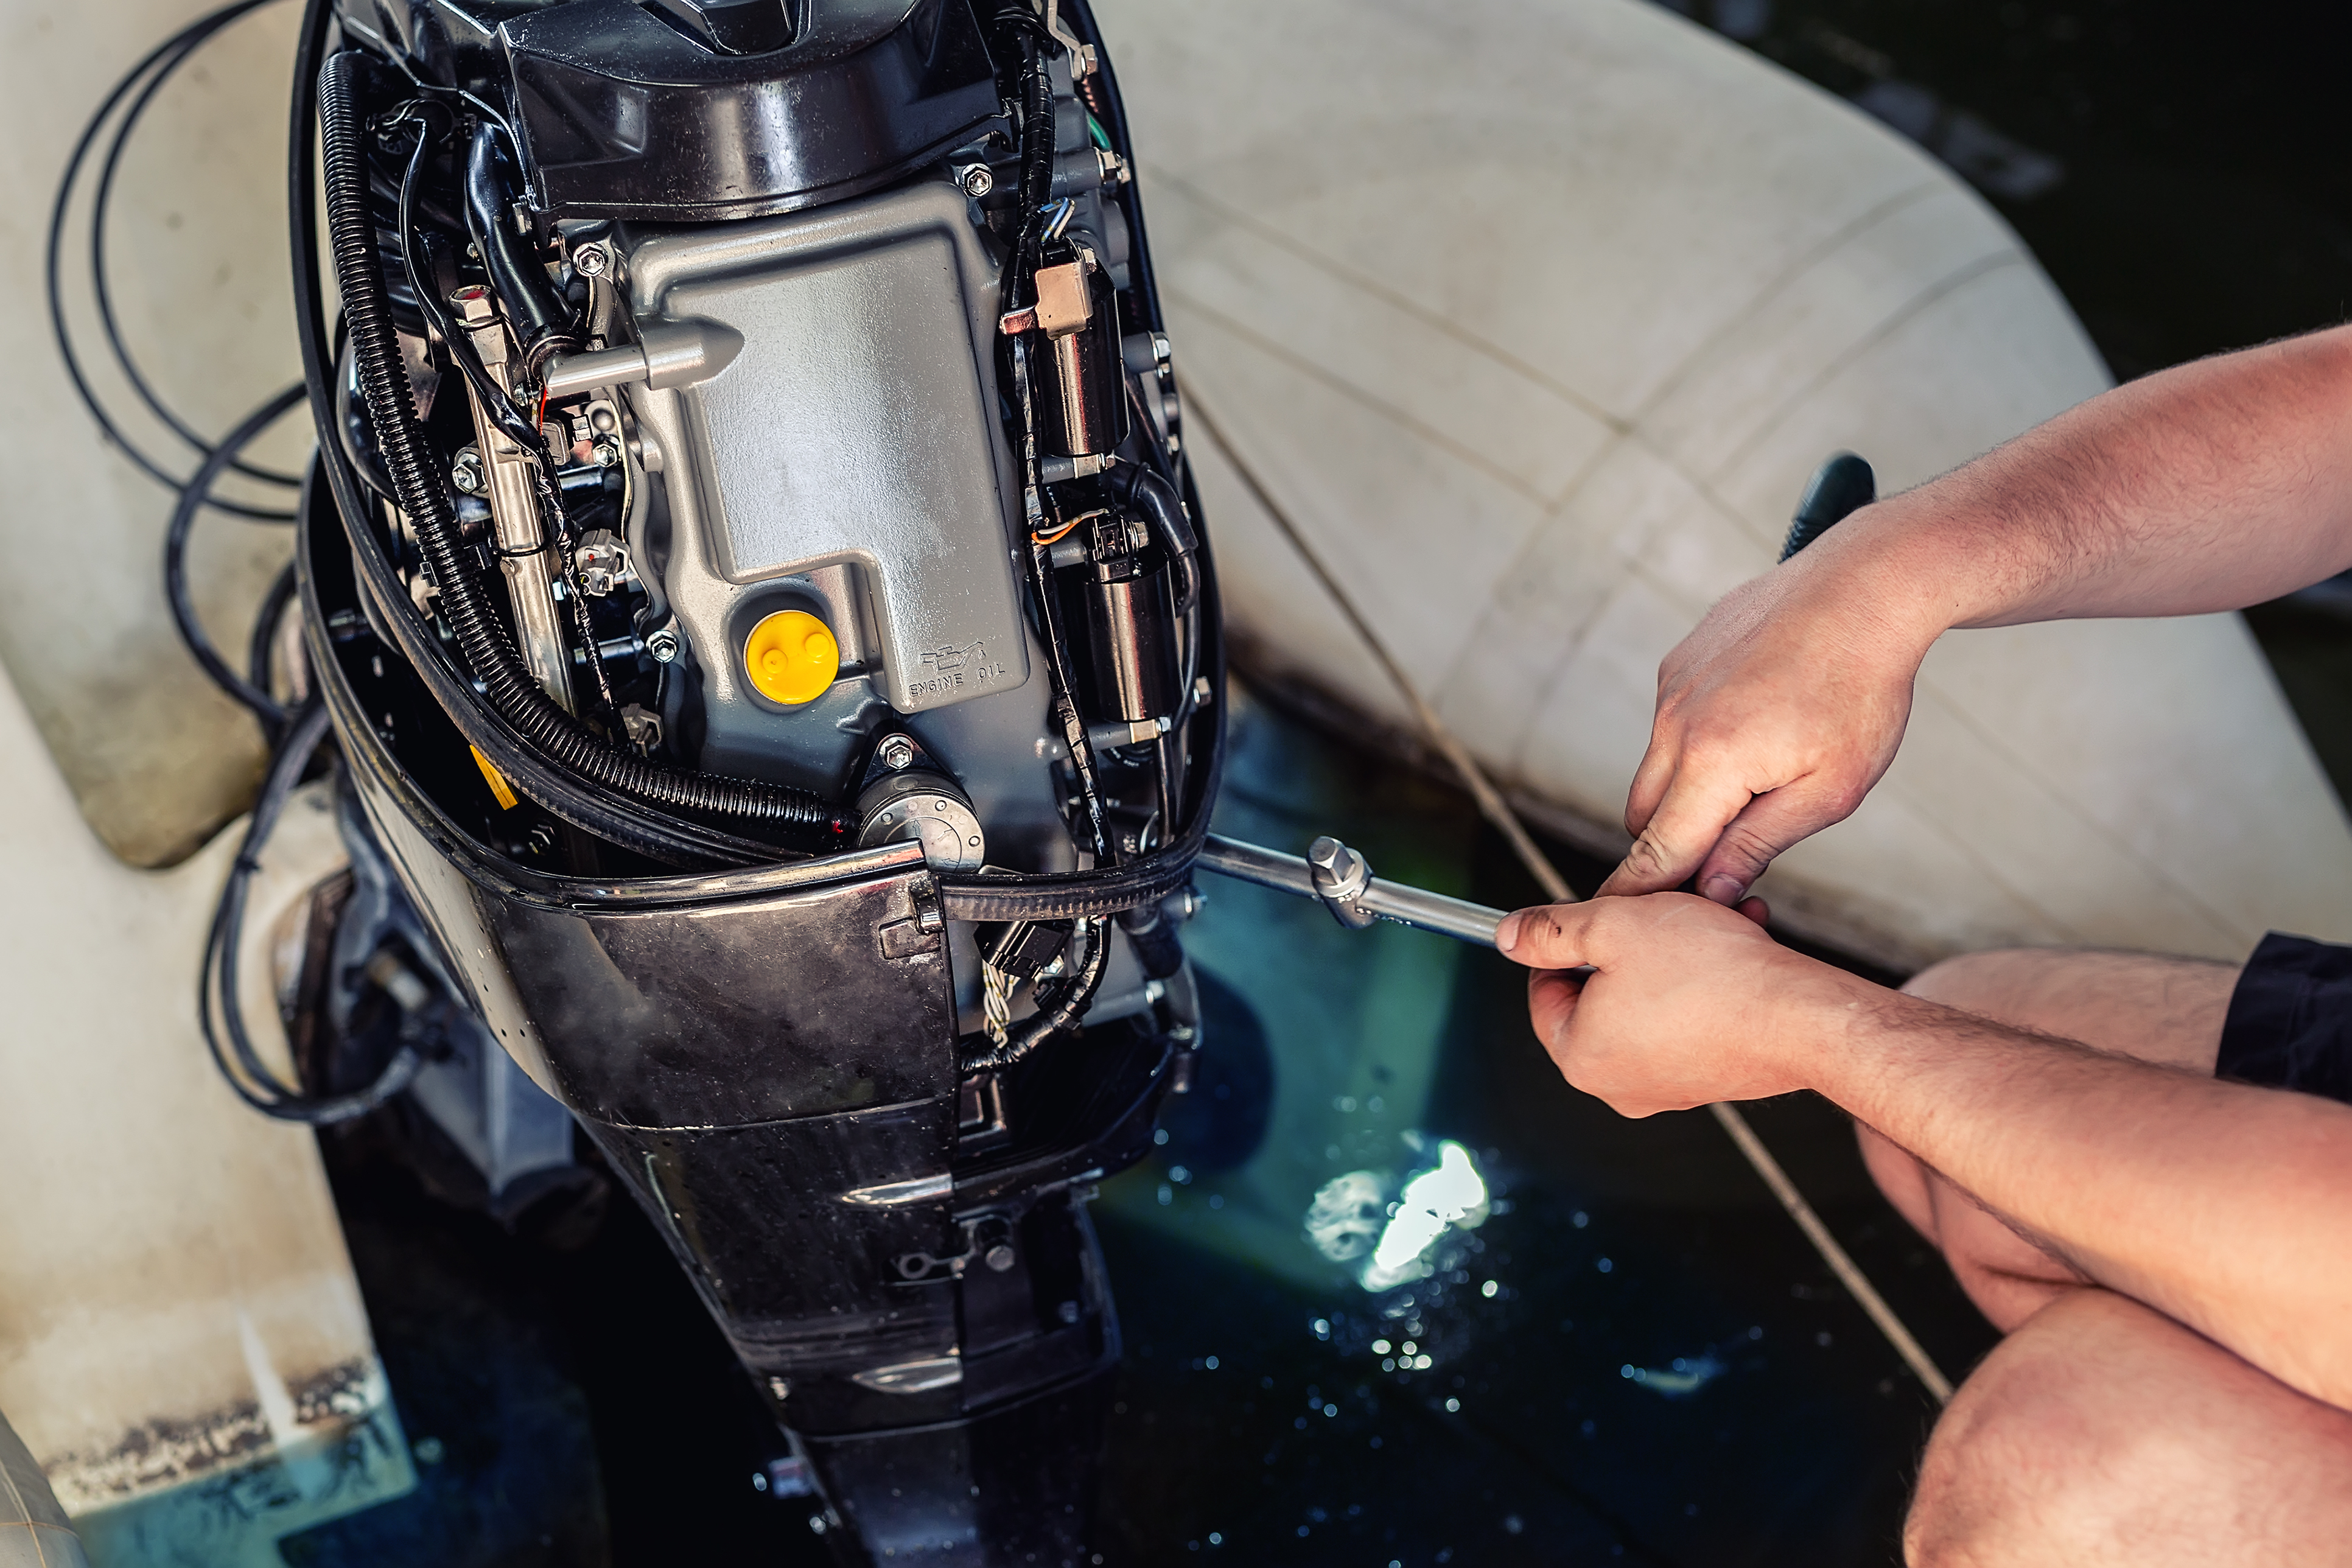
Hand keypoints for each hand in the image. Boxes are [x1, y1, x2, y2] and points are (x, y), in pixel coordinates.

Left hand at [1495, 893, 1864, 1116]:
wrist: (1803, 1018)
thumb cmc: (1713, 976)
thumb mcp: (1610, 926)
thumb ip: (1551, 931)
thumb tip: (1510, 935)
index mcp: (1579, 1056)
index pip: (1545, 991)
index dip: (1566, 942)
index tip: (1594, 914)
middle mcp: (1619, 1086)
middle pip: (1600, 995)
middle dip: (1630, 943)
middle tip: (1655, 911)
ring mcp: (1669, 1088)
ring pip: (1652, 998)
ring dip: (1674, 951)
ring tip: (1706, 919)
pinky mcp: (1713, 1079)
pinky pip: (1693, 1017)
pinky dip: (1708, 978)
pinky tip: (1736, 943)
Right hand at [1596, 534, 1934, 904]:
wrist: (1864, 588)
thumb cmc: (1861, 691)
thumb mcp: (1830, 790)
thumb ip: (1759, 843)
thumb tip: (1710, 891)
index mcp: (1712, 764)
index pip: (1656, 853)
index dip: (1638, 897)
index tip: (1621, 928)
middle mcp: (1675, 725)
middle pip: (1644, 818)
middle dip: (1672, 848)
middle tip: (1728, 860)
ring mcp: (1672, 689)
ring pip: (1656, 769)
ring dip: (1689, 793)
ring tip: (1763, 775)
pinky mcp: (1679, 661)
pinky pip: (1671, 724)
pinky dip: (1698, 744)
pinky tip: (1759, 724)